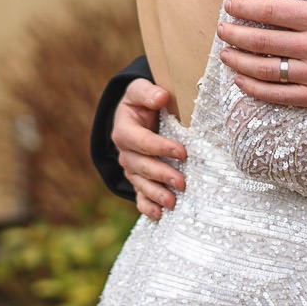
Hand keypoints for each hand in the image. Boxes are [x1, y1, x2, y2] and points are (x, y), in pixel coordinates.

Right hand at [113, 78, 187, 219]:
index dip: (160, 147)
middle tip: (182, 183)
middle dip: (161, 175)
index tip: (182, 152)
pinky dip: (147, 207)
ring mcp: (131, 168)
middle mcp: (125, 152)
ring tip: (172, 203)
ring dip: (155, 194)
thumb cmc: (142, 101)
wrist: (135, 115)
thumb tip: (161, 97)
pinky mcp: (137, 179)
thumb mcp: (140, 90)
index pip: (141, 141)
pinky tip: (159, 215)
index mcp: (124, 130)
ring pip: (140, 184)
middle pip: (141, 166)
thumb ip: (148, 92)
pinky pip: (138, 196)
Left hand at [217, 0, 306, 111]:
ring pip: (265, 68)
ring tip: (226, 55)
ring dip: (239, 62)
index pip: (272, 12)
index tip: (230, 6)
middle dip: (235, 35)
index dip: (246, 9)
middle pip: (262, 40)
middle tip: (222, 30)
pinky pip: (278, 94)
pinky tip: (241, 81)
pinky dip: (254, 89)